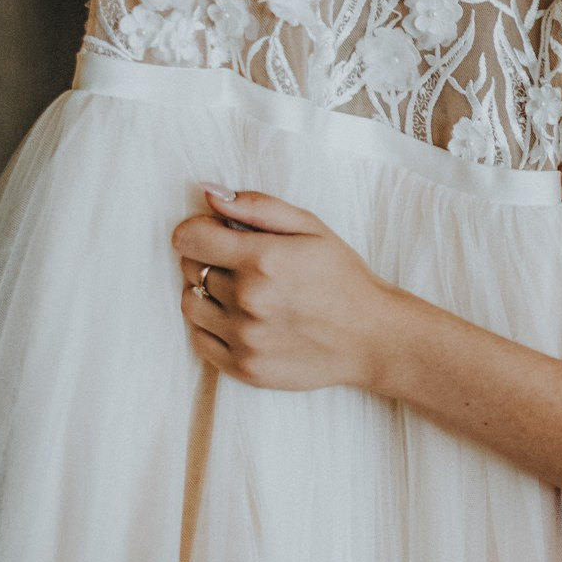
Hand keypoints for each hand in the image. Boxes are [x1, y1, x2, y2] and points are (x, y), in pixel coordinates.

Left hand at [172, 187, 406, 393]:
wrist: (372, 337)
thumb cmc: (343, 278)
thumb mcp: (311, 228)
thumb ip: (257, 207)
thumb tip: (209, 195)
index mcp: (264, 260)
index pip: (189, 237)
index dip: (198, 230)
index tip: (216, 233)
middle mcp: (248, 300)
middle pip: (191, 268)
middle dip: (209, 258)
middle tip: (242, 263)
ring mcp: (244, 338)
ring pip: (190, 303)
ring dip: (207, 293)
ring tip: (241, 292)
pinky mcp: (243, 367)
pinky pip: (200, 339)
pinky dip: (211, 326)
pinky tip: (242, 318)